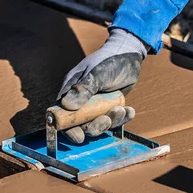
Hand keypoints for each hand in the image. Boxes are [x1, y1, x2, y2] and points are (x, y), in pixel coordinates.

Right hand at [57, 29, 147, 143]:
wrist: (129, 55)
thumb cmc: (108, 61)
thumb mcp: (96, 74)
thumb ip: (83, 89)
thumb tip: (66, 105)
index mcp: (71, 92)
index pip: (63, 115)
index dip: (68, 129)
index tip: (78, 136)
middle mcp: (81, 102)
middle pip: (81, 125)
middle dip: (94, 127)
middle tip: (106, 121)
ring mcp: (96, 106)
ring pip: (99, 125)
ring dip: (110, 121)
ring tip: (120, 109)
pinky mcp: (109, 108)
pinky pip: (113, 121)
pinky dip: (121, 118)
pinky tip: (129, 110)